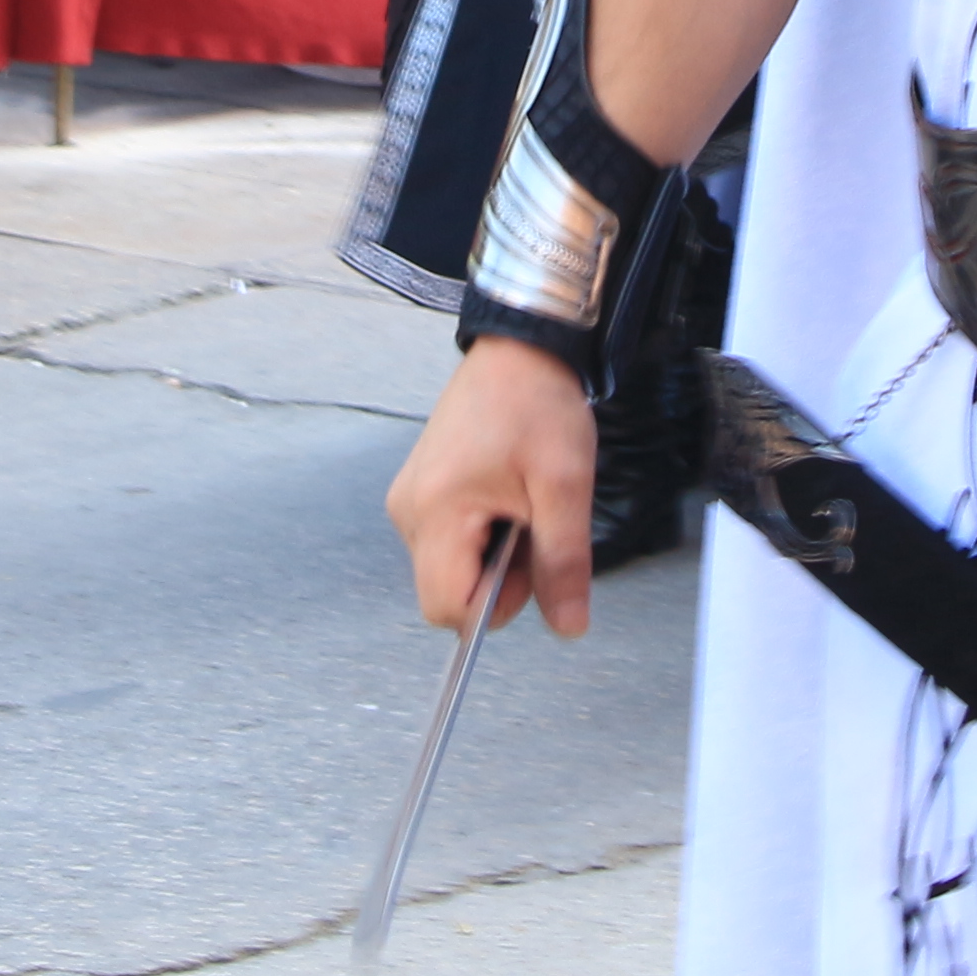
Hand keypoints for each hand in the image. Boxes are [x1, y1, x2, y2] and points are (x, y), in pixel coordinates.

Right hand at [386, 334, 598, 638]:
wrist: (518, 347)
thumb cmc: (537, 406)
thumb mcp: (563, 487)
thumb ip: (562, 563)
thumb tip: (568, 628)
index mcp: (436, 512)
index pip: (446, 608)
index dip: (494, 606)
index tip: (532, 568)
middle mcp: (408, 510)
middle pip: (447, 590)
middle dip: (498, 579)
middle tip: (535, 526)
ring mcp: (409, 497)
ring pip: (449, 566)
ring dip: (493, 555)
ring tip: (523, 503)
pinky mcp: (419, 488)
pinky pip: (446, 539)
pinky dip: (482, 534)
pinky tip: (507, 496)